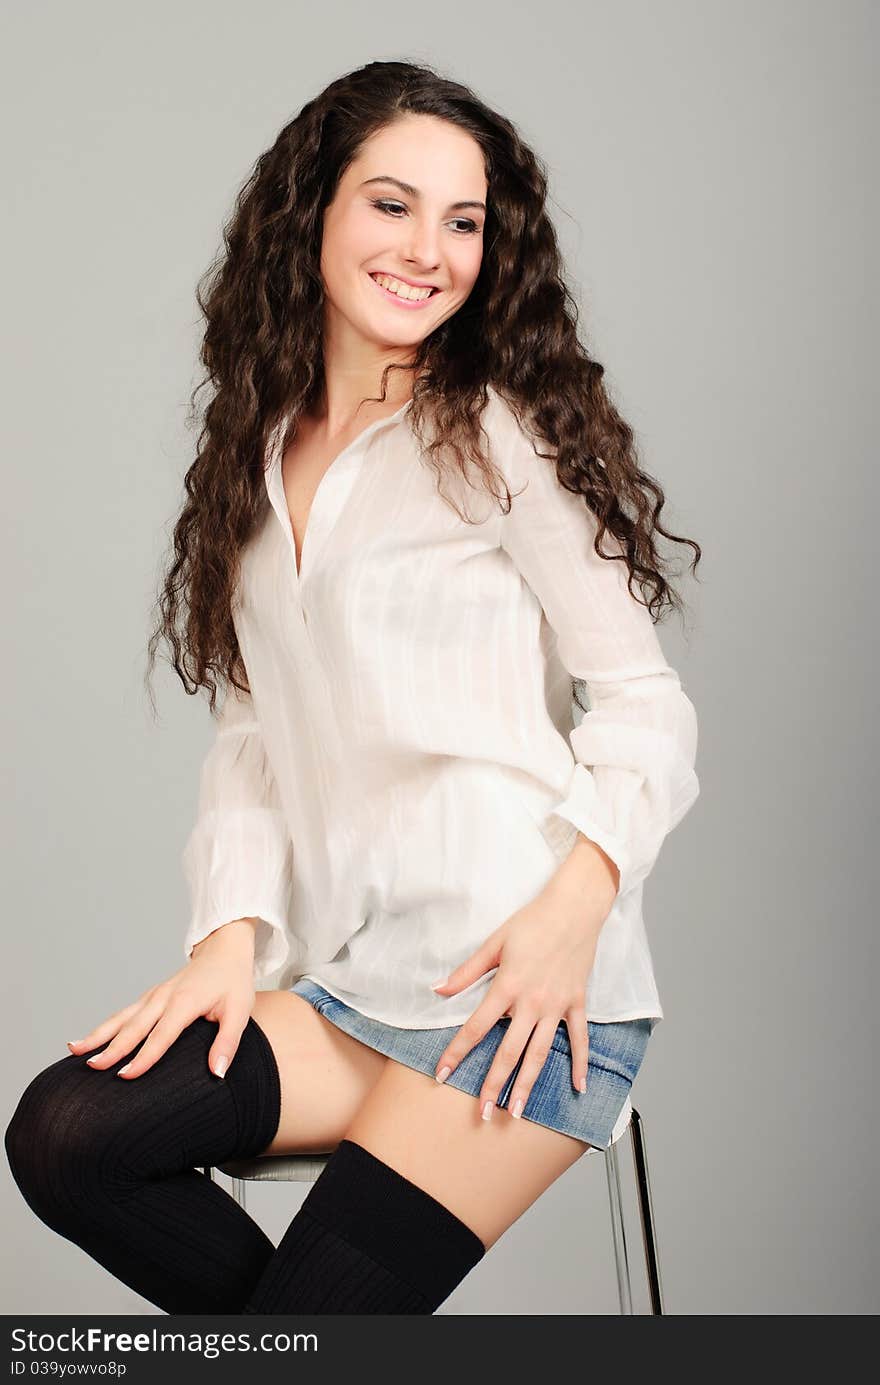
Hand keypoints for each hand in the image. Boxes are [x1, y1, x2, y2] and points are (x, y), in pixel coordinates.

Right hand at [65, 919, 259, 1080]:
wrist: (224, 949)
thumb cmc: (233, 981)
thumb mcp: (240, 1011)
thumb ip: (228, 1043)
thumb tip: (217, 1073)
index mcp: (184, 1002)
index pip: (161, 1035)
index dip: (143, 1057)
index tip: (125, 1076)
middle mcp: (163, 997)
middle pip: (133, 1026)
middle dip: (111, 1048)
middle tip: (92, 1067)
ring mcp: (154, 996)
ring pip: (121, 1017)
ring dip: (98, 1034)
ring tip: (74, 1050)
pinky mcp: (150, 997)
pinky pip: (124, 1013)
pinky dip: (106, 1027)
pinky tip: (90, 1039)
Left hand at [430, 851, 615, 1123]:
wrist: (574, 908)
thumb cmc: (532, 922)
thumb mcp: (494, 943)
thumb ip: (467, 971)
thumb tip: (438, 990)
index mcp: (507, 987)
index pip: (477, 1027)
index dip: (458, 1052)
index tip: (442, 1074)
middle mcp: (532, 1003)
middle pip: (509, 1052)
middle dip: (494, 1085)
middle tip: (482, 1114)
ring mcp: (557, 1006)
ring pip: (540, 1053)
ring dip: (527, 1085)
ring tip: (516, 1112)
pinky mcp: (577, 1003)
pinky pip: (579, 1039)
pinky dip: (581, 1064)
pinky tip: (579, 1087)